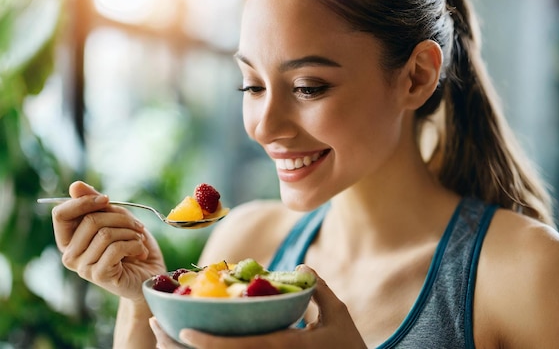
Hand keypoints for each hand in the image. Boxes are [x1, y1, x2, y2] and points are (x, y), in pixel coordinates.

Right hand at [52, 181, 165, 301]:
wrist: (149, 276)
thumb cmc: (132, 247)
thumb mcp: (118, 220)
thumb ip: (97, 205)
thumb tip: (76, 186)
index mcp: (69, 239)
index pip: (60, 214)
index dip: (84, 202)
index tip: (107, 200)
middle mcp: (70, 254)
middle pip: (90, 220)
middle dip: (121, 217)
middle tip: (138, 225)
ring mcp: (82, 267)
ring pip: (105, 234)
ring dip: (131, 232)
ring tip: (140, 240)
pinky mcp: (99, 276)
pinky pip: (116, 248)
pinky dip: (135, 245)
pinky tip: (141, 252)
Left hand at [150, 266, 366, 348]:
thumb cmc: (350, 348)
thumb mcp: (339, 315)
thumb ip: (318, 289)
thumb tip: (299, 268)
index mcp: (287, 347)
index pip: (242, 348)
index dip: (210, 343)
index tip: (183, 329)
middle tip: (157, 331)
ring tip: (164, 336)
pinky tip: (191, 343)